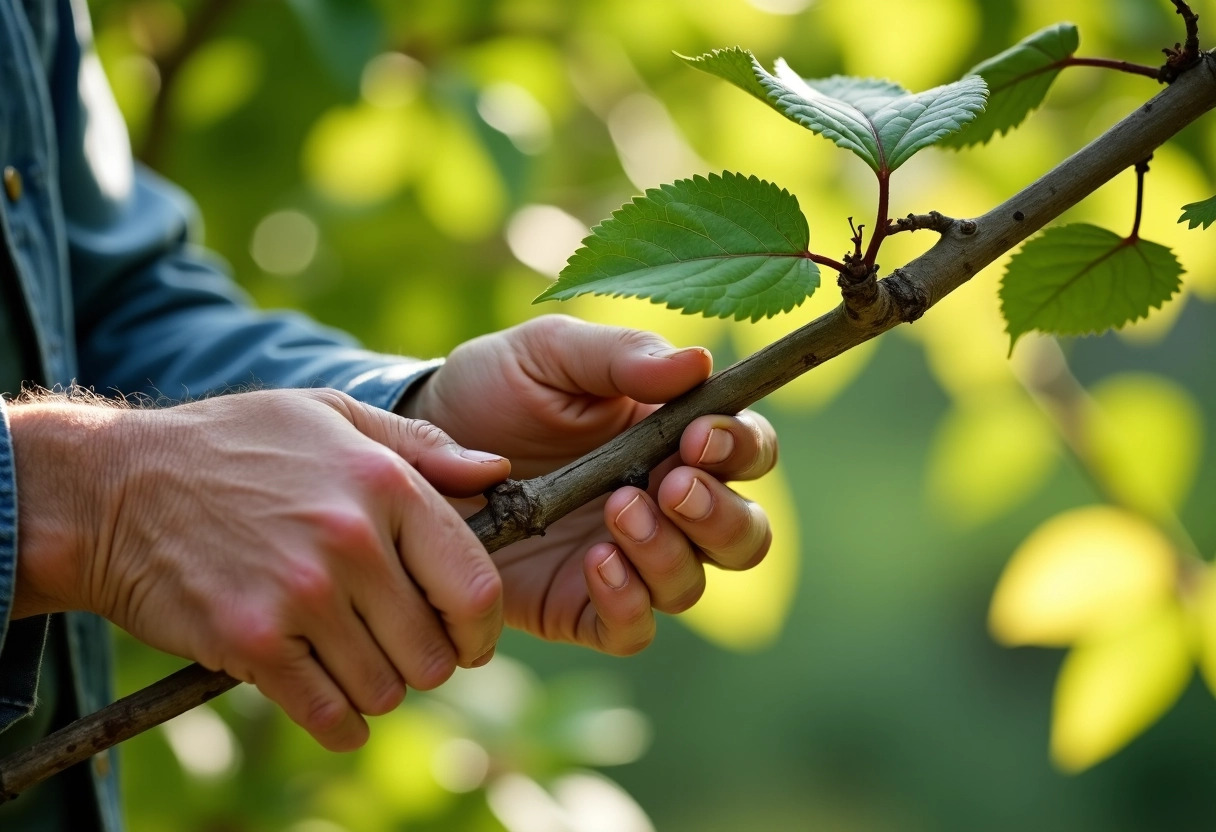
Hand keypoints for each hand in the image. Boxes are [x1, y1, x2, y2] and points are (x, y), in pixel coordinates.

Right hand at [9, 389, 509, 749]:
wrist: (112, 487)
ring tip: (349, 658)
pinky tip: (328, 701)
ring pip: (385, 689)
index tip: (469, 639)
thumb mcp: (330, 416)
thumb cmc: (233, 445)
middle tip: (395, 646)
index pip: (475, 586)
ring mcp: (302, 595)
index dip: (481, 628)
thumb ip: (422, 446)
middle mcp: (352, 541)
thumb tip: (498, 472)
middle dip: (424, 660)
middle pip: (434, 651)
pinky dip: (338, 721)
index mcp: (385, 484)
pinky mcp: (252, 642)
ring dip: (375, 687)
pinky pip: (329, 714)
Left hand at [403, 315, 776, 655]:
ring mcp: (627, 559)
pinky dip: (628, 602)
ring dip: (668, 552)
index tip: (698, 436)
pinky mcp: (581, 605)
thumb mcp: (549, 354)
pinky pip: (633, 627)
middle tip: (669, 486)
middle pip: (743, 532)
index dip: (740, 448)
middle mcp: (665, 504)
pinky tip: (595, 562)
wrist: (421, 449)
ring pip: (694, 582)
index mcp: (673, 437)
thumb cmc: (495, 389)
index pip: (748, 451)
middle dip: (720, 514)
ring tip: (617, 512)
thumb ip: (619, 355)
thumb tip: (696, 363)